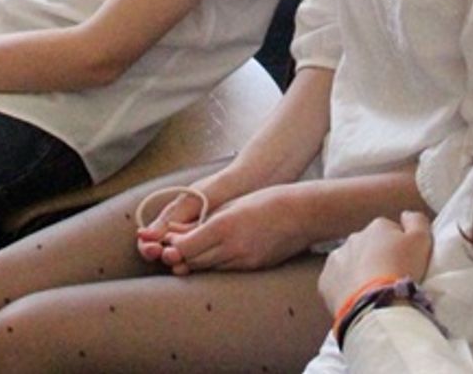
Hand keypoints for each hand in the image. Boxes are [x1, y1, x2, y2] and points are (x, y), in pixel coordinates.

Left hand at [146, 184, 315, 273]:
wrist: (303, 213)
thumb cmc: (268, 200)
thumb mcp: (232, 204)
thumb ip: (205, 220)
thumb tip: (178, 232)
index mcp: (224, 226)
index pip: (185, 248)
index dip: (173, 247)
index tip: (169, 240)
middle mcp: (232, 247)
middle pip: (193, 262)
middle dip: (180, 256)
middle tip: (174, 248)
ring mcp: (244, 261)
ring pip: (208, 269)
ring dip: (197, 262)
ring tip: (194, 250)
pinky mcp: (253, 268)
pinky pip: (226, 270)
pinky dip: (215, 264)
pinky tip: (215, 254)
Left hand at [318, 212, 433, 315]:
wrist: (376, 304)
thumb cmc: (402, 270)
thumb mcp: (422, 240)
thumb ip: (417, 221)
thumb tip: (406, 215)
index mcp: (378, 226)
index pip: (390, 231)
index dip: (399, 248)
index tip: (405, 263)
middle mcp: (354, 237)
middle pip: (369, 246)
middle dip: (377, 258)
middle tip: (389, 277)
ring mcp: (337, 258)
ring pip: (351, 262)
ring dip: (359, 271)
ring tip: (373, 290)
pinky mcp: (326, 280)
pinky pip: (336, 281)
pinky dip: (344, 287)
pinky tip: (357, 298)